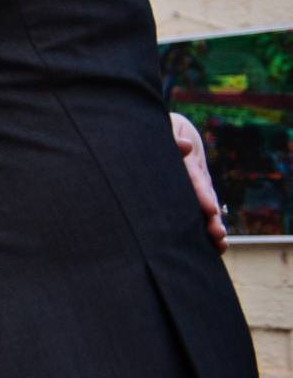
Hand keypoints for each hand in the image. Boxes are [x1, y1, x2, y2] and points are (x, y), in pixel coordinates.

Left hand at [171, 112, 227, 254]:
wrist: (162, 129)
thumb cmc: (159, 130)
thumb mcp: (165, 129)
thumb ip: (172, 137)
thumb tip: (185, 146)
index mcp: (184, 159)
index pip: (193, 176)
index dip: (201, 192)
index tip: (210, 209)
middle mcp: (193, 175)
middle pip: (204, 196)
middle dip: (211, 215)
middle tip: (216, 232)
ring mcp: (194, 186)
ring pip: (206, 207)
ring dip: (212, 225)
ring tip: (219, 242)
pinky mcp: (192, 195)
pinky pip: (200, 212)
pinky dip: (208, 229)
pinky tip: (216, 248)